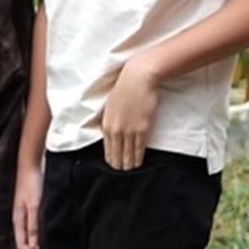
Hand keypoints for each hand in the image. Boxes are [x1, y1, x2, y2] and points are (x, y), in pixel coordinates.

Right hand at [12, 164, 42, 248]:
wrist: (29, 165)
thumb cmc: (31, 183)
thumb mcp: (34, 205)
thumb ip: (34, 225)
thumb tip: (34, 244)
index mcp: (18, 219)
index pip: (22, 244)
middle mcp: (19, 218)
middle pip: (25, 241)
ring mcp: (24, 212)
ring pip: (29, 233)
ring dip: (37, 242)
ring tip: (47, 248)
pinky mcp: (30, 206)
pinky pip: (32, 225)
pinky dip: (38, 232)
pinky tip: (46, 232)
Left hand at [101, 53, 160, 170]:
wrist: (138, 78)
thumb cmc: (125, 87)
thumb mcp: (111, 103)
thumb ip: (111, 119)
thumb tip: (112, 130)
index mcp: (107, 123)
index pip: (108, 147)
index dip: (110, 157)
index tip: (113, 163)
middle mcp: (116, 129)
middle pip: (116, 152)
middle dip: (118, 163)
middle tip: (121, 170)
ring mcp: (129, 130)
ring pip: (127, 152)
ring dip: (128, 163)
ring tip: (129, 169)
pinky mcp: (142, 128)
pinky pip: (138, 148)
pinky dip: (138, 157)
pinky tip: (138, 163)